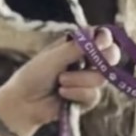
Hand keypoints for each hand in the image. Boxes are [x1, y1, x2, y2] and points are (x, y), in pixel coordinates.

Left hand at [0, 27, 121, 129]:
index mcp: (77, 46)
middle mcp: (86, 61)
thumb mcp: (53, 57)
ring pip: (100, 78)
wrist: (25, 102)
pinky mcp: (88, 99)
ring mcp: (88, 80)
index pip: (101, 37)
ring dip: (79, 80)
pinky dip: (77, 94)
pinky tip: (63, 94)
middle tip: (94, 61)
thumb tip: (95, 34)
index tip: (100, 43)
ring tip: (60, 82)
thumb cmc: (33, 75)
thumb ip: (76, 48)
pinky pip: (94, 95)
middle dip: (105, 59)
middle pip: (111, 56)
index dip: (105, 39)